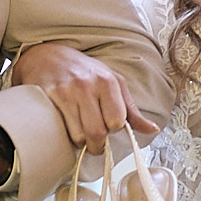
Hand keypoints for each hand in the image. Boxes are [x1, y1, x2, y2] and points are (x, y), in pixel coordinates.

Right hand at [13, 41, 158, 146]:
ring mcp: (65, 91)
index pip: (116, 122)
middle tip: (94, 144)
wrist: (47, 55)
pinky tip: (64, 127)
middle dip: (97, 145)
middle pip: (97, 132)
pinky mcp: (47, 97)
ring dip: (79, 142)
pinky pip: (59, 129)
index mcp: (107, 82)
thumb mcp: (112, 83)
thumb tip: (152, 129)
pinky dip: (64, 136)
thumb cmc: (84, 71)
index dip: (112, 130)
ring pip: (78, 135)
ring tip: (78, 133)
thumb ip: (131, 109)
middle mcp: (86, 85)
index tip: (107, 129)